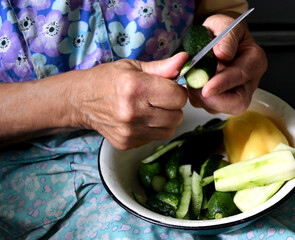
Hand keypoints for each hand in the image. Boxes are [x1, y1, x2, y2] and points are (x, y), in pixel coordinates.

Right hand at [70, 52, 188, 149]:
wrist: (79, 101)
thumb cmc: (107, 80)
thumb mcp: (134, 67)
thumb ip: (162, 67)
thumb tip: (185, 59)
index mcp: (136, 87)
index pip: (178, 97)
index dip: (177, 91)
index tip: (168, 88)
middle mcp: (133, 112)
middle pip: (177, 116)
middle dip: (173, 107)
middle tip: (159, 99)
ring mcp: (129, 131)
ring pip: (169, 130)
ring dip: (166, 120)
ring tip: (151, 109)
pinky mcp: (127, 143)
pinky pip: (155, 138)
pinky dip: (153, 129)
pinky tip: (140, 119)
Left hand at [187, 12, 267, 114]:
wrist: (216, 39)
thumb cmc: (223, 32)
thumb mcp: (224, 24)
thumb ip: (226, 36)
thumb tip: (223, 53)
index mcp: (254, 60)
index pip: (241, 76)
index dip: (223, 84)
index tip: (207, 88)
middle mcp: (249, 81)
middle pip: (238, 103)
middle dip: (213, 99)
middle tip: (195, 86)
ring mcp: (237, 93)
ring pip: (221, 108)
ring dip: (202, 98)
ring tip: (193, 78)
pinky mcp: (223, 101)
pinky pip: (209, 107)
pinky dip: (198, 97)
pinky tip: (195, 82)